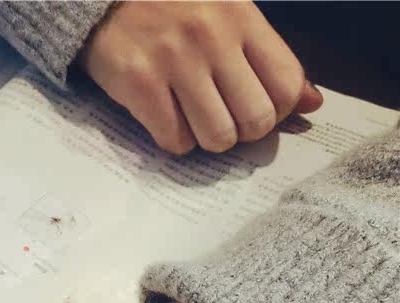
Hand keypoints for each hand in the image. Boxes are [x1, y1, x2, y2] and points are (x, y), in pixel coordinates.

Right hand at [78, 0, 322, 153]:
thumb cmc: (170, 7)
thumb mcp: (226, 14)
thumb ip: (268, 57)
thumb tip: (312, 103)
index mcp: (241, 17)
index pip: (286, 85)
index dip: (278, 112)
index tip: (255, 109)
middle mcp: (213, 37)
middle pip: (255, 120)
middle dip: (242, 132)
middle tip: (223, 120)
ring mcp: (175, 61)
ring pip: (217, 137)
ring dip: (207, 140)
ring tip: (193, 120)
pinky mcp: (140, 83)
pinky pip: (175, 140)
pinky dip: (173, 140)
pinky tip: (166, 119)